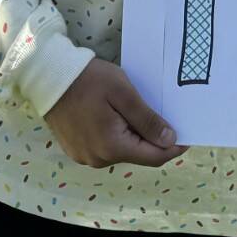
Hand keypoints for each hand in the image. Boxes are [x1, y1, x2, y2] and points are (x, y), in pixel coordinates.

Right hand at [44, 58, 185, 168]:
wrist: (49, 77)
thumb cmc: (88, 80)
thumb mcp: (123, 93)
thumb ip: (147, 120)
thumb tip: (169, 140)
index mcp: (112, 147)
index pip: (153, 157)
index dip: (173, 147)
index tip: (188, 136)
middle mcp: (99, 159)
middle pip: (138, 154)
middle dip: (152, 139)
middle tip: (162, 116)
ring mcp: (85, 156)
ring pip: (122, 151)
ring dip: (133, 136)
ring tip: (136, 113)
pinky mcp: (77, 150)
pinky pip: (106, 148)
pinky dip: (117, 136)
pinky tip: (116, 117)